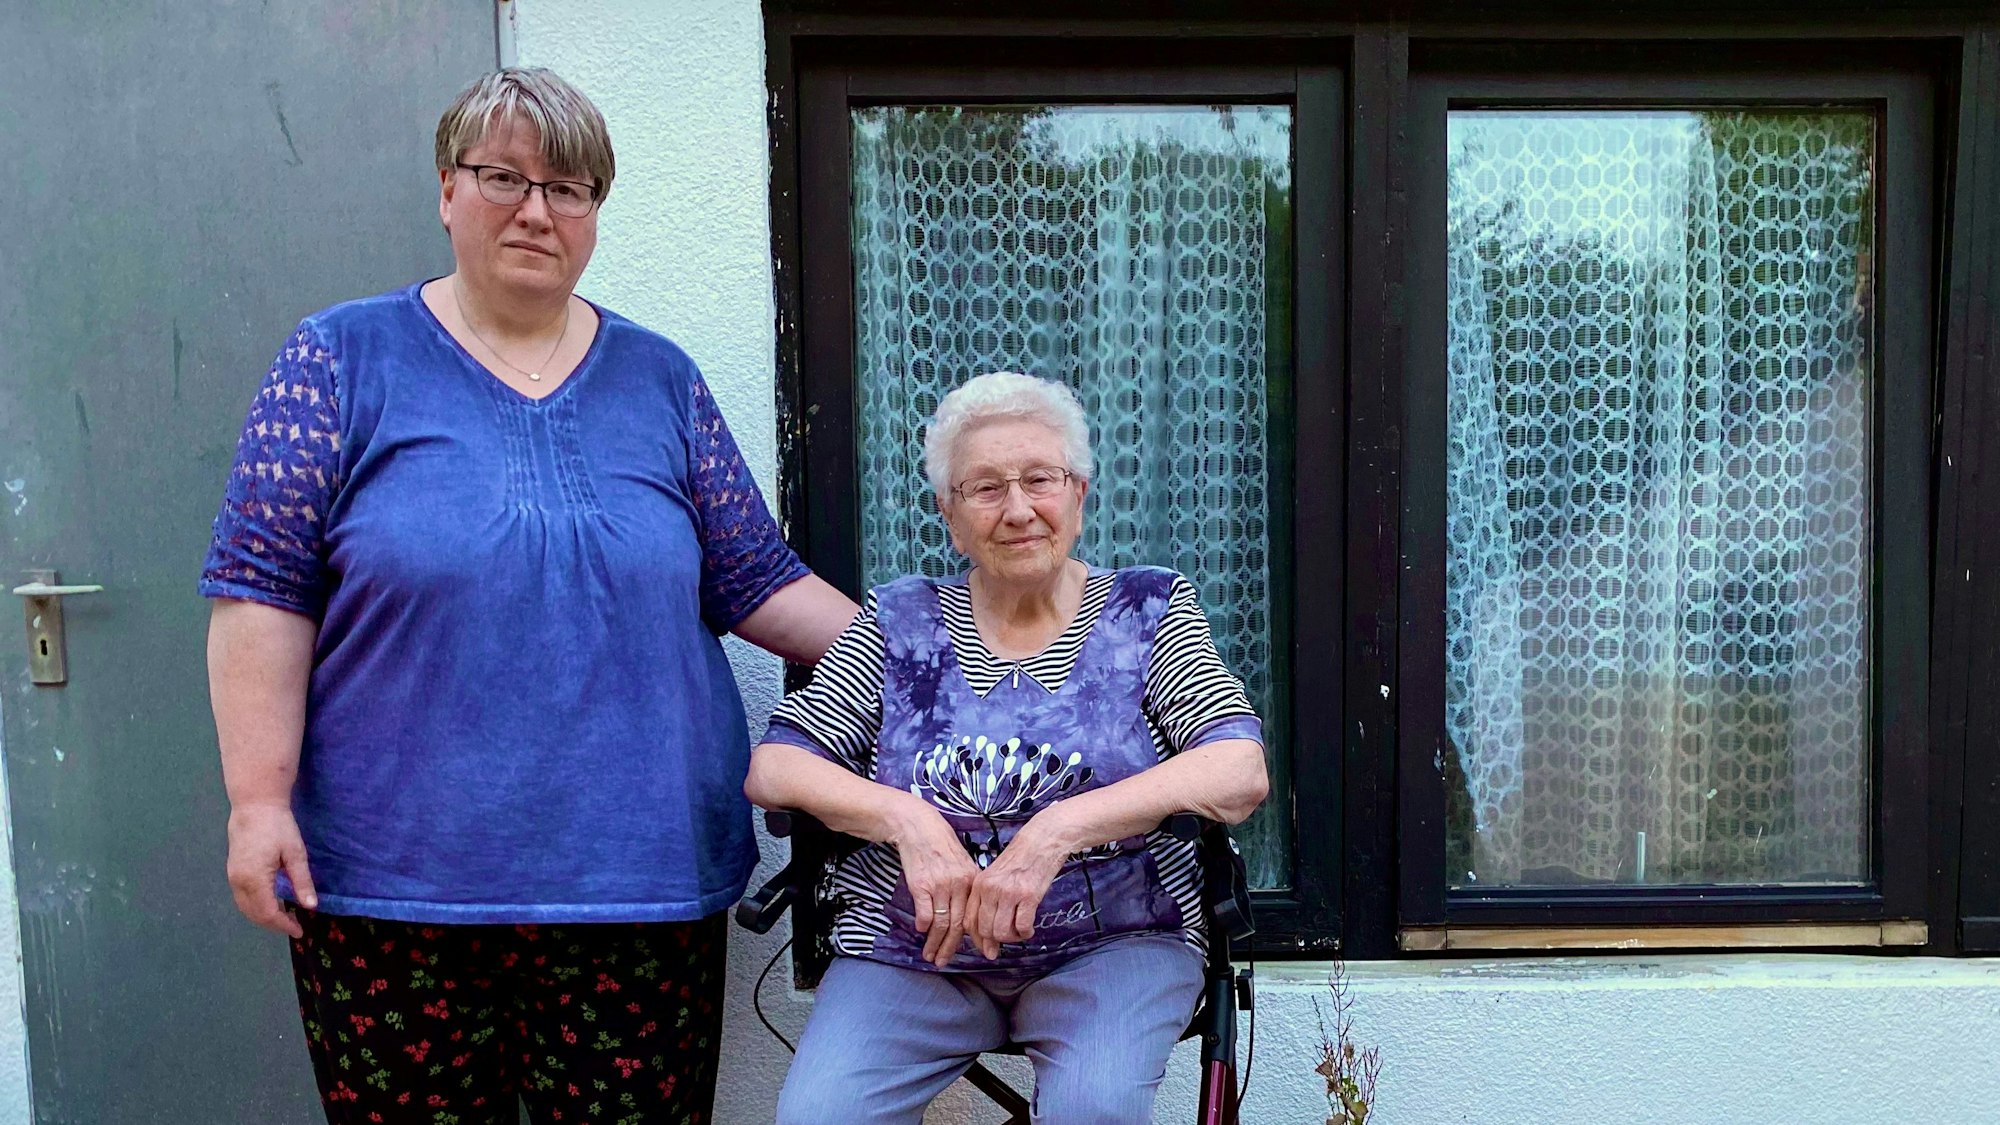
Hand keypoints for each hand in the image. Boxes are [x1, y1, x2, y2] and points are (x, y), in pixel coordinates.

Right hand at [226, 802, 316, 937]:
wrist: (254, 805)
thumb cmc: (278, 826)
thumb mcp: (295, 853)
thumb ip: (301, 881)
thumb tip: (311, 906)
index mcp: (254, 879)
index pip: (268, 913)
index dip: (283, 925)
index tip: (300, 931)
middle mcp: (238, 882)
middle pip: (254, 914)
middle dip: (274, 925)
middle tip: (295, 926)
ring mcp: (232, 877)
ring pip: (245, 908)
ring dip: (263, 917)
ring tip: (285, 919)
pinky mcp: (232, 871)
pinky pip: (242, 898)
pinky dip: (256, 907)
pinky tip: (271, 905)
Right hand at [887, 796, 979, 967]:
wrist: (918, 827)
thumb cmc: (939, 846)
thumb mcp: (961, 863)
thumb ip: (966, 887)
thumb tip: (967, 913)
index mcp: (972, 881)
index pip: (976, 916)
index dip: (978, 938)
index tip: (980, 953)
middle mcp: (959, 885)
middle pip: (958, 924)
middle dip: (951, 947)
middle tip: (944, 962)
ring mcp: (940, 885)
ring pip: (941, 923)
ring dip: (935, 943)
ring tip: (930, 956)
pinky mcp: (921, 885)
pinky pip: (925, 913)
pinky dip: (924, 926)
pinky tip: (922, 933)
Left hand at [965, 812, 1070, 959]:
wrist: (1041, 841)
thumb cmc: (1020, 859)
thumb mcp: (996, 876)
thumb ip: (989, 901)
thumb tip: (988, 933)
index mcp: (979, 885)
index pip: (969, 921)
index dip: (977, 939)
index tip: (986, 947)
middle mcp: (991, 889)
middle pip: (985, 930)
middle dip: (996, 941)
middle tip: (1008, 939)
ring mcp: (1009, 893)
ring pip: (1001, 932)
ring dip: (1012, 938)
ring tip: (1019, 932)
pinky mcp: (1029, 895)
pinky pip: (1022, 926)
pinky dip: (1026, 933)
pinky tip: (1030, 928)